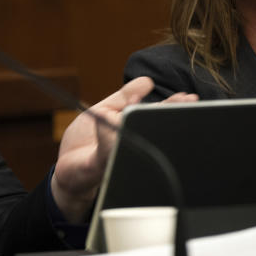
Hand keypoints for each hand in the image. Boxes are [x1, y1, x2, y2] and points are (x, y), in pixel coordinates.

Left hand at [50, 77, 196, 223]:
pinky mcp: (97, 166)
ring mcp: (115, 159)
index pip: (157, 117)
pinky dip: (106, 135)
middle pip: (154, 131)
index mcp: (133, 133)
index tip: (187, 98)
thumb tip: (147, 81)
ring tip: (157, 104)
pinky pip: (105, 151)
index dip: (173, 106)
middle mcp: (130, 148)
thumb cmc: (87, 144)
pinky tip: (106, 116)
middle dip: (172, 115)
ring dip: (146, 123)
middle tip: (188, 102)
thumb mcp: (104, 111)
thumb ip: (123, 97)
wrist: (67, 175)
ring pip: (133, 142)